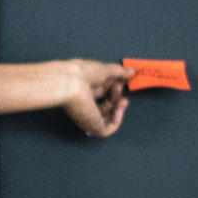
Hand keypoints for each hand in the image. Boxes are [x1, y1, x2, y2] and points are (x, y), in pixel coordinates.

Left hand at [0, 59, 130, 136]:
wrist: (65, 82)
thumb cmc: (76, 72)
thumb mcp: (102, 69)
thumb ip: (118, 71)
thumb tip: (132, 71)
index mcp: (83, 92)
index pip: (102, 96)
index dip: (114, 91)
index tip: (121, 84)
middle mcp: (84, 105)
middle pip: (107, 108)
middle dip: (116, 98)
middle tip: (119, 90)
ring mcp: (86, 117)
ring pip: (109, 119)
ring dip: (118, 108)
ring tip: (118, 98)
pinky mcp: (89, 126)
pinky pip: (109, 128)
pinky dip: (117, 118)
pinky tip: (117, 105)